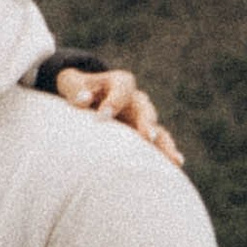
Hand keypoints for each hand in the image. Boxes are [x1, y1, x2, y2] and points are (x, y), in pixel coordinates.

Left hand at [54, 63, 184, 170]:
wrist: (85, 97)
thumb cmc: (78, 88)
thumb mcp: (71, 83)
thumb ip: (75, 89)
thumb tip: (83, 100)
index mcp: (120, 82)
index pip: (122, 88)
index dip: (114, 101)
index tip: (102, 116)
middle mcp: (136, 99)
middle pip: (145, 108)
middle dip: (147, 122)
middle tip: (147, 137)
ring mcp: (141, 118)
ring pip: (157, 128)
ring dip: (164, 142)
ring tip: (173, 158)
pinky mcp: (141, 135)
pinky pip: (157, 142)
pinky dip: (165, 152)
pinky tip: (176, 164)